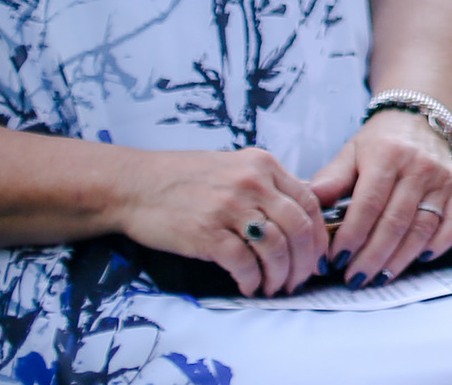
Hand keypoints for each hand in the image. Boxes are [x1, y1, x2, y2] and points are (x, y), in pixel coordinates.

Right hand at [116, 146, 328, 296]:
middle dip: (306, 261)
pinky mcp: (207, 233)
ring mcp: (230, 208)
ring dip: (280, 275)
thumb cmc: (182, 179)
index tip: (317, 255)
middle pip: (299, 228)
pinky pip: (243, 263)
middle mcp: (252, 183)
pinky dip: (252, 280)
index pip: (309, 201)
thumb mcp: (234, 167)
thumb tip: (299, 209)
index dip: (318, 234)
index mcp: (263, 165)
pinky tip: (249, 287)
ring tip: (274, 287)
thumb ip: (266, 185)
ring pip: (276, 248)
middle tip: (301, 279)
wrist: (133, 186)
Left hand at [309, 107, 451, 283]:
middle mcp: (420, 166)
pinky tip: (421, 259)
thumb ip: (330, 181)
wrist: (419, 117)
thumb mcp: (350, 154)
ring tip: (379, 278)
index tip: (334, 261)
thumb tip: (308, 211)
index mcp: (387, 155)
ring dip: (400, 258)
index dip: (351, 236)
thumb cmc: (378, 143)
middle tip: (354, 279)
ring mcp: (444, 178)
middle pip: (396, 221)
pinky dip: (441, 244)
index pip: (368, 204)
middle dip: (372, 256)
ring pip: (423, 227)